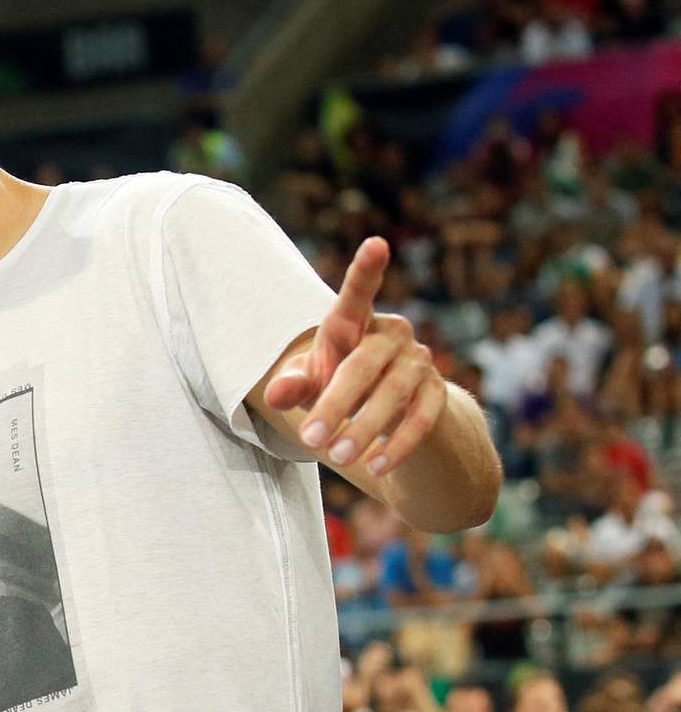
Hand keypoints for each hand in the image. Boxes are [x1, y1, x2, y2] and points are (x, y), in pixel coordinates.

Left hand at [264, 237, 447, 477]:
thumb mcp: (309, 386)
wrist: (386, 419)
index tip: (376, 244)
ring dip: (365, 427)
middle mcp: (392, 334)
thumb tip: (275, 394)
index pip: (357, 295)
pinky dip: (399, 444)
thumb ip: (293, 385)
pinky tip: (377, 466)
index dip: (366, 271)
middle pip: (365, 364)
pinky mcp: (437, 394)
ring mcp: (419, 362)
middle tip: (310, 438)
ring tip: (337, 457)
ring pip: (395, 393)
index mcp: (355, 324)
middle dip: (336, 403)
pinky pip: (422, 418)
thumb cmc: (335, 388)